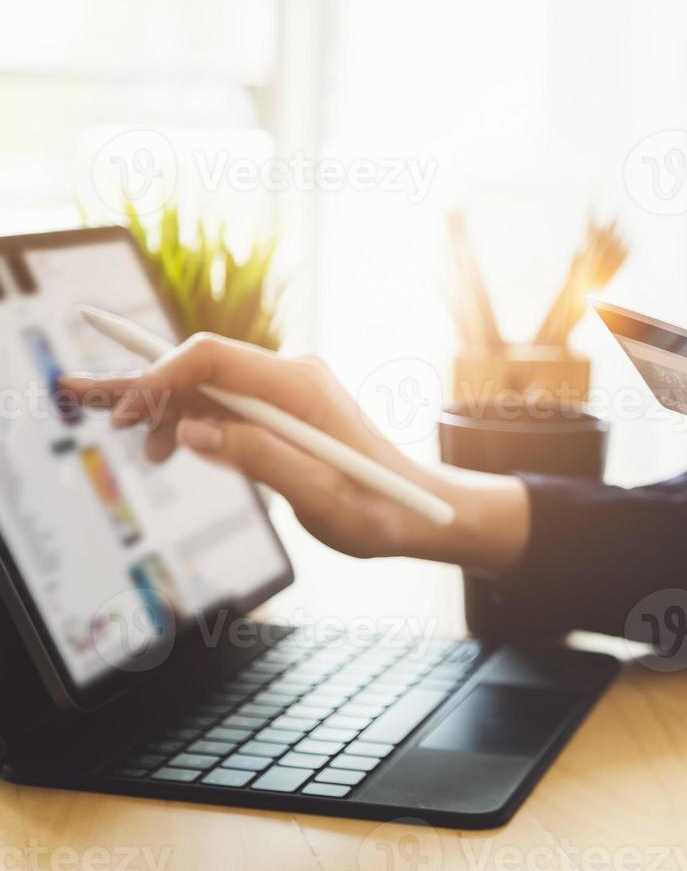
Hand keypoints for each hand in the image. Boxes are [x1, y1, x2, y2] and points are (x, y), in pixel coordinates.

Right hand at [62, 334, 528, 571]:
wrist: (417, 513)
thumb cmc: (377, 511)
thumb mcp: (319, 496)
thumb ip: (258, 459)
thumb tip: (193, 430)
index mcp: (300, 386)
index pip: (213, 356)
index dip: (161, 375)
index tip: (127, 409)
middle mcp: (292, 377)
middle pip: (202, 366)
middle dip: (146, 385)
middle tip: (85, 402)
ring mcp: (288, 392)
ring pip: (208, 386)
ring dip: (167, 411)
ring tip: (148, 452)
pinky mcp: (285, 412)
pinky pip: (226, 405)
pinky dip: (193, 422)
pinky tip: (174, 449)